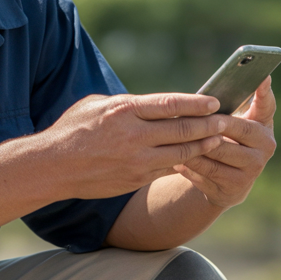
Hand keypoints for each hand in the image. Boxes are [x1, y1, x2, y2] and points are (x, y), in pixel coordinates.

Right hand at [38, 92, 227, 200]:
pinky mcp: (136, 178)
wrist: (54, 167)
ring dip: (204, 145)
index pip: (171, 104)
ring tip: (220, 138)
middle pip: (183, 129)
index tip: (214, 100)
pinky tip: (196, 156)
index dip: (196, 102)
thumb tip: (151, 104)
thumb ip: (128, 104)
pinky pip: (168, 168)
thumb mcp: (97, 105)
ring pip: (181, 152)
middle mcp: (134, 135)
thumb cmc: (73, 129)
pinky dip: (184, 161)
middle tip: (226, 120)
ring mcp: (137, 160)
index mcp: (125, 110)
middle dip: (209, 124)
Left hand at [173, 77, 276, 208]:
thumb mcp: (229, 126)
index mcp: (263, 126)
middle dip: (211, 121)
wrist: (226, 184)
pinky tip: (172, 156)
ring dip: (193, 142)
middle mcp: (265, 147)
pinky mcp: (235, 187)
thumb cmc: (224, 142)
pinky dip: (188, 162)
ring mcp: (252, 169)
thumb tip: (203, 97)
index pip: (266, 105)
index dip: (264, 92)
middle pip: (236, 128)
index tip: (262, 76)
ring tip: (172, 133)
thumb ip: (224, 110)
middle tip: (189, 113)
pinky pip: (206, 170)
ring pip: (217, 151)